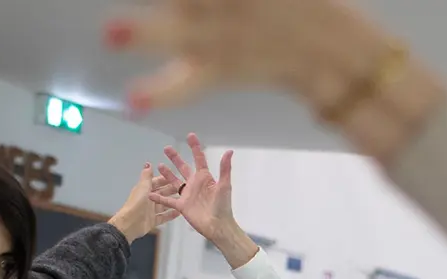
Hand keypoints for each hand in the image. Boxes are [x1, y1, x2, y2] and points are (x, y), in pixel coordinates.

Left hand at [105, 1, 365, 108]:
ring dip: (148, 33)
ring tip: (112, 33)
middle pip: (192, 0)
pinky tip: (134, 101)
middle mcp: (229, 4)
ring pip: (184, 33)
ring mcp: (224, 36)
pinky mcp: (222, 67)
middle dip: (157, 21)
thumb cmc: (299, 3)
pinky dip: (163, 92)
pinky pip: (190, 81)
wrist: (334, 53)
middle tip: (118, 24)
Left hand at [108, 162, 180, 242]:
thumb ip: (147, 176)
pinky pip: (164, 217)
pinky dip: (171, 215)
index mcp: (145, 190)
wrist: (130, 223)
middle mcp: (148, 199)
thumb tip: (148, 164)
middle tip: (183, 188)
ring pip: (164, 205)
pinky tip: (179, 212)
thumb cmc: (137, 204)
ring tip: (184, 200)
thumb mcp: (143, 187)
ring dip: (172, 202)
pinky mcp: (153, 220)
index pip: (156, 182)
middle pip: (161, 193)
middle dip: (171, 190)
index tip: (175, 176)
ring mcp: (151, 210)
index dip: (165, 179)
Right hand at [157, 135, 257, 265]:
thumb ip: (224, 169)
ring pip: (174, 181)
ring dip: (167, 173)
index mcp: (205, 178)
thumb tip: (229, 151)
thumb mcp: (224, 186)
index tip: (190, 135)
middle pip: (183, 168)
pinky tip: (149, 192)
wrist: (218, 226)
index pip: (199, 159)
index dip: (194, 147)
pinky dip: (159, 197)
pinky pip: (168, 200)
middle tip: (166, 148)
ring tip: (159, 165)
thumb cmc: (223, 206)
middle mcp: (194, 184)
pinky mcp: (182, 206)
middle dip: (175, 158)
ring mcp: (187, 195)